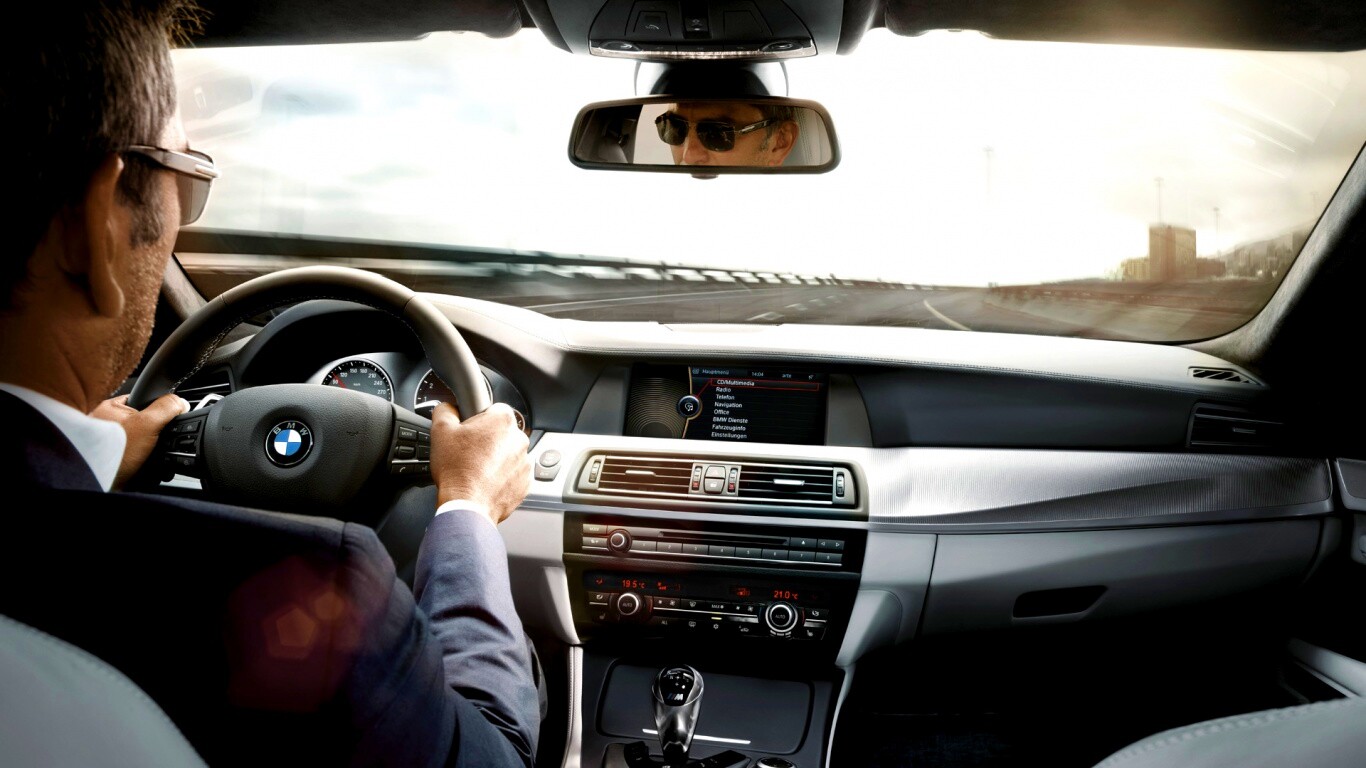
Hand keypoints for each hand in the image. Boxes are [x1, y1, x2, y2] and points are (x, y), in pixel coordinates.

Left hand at [92, 393, 189, 488]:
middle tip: (157, 442)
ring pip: (140, 442)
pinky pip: (134, 457)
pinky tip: (144, 467)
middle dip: (155, 434)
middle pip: (143, 423)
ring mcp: (108, 443)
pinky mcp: (112, 459)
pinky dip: (142, 463)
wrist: (101, 483)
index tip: (166, 419)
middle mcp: (106, 423)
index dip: (158, 409)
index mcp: (110, 408)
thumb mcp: (147, 424)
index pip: (142, 400)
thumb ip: (166, 408)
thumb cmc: (115, 452)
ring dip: (150, 451)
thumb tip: (180, 402)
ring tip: (149, 457)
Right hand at [430, 402, 530, 524]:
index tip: (470, 431)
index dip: (479, 419)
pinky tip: (486, 482)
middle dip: (488, 440)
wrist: (467, 506)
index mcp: (502, 421)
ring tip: (477, 470)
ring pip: (509, 453)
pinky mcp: (526, 482)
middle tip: (469, 452)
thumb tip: (448, 407)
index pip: (494, 409)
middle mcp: (519, 439)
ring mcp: (525, 462)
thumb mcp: (440, 431)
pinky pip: (514, 474)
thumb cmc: (457, 470)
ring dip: (496, 459)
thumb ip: (445, 411)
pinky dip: (503, 476)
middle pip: (503, 432)